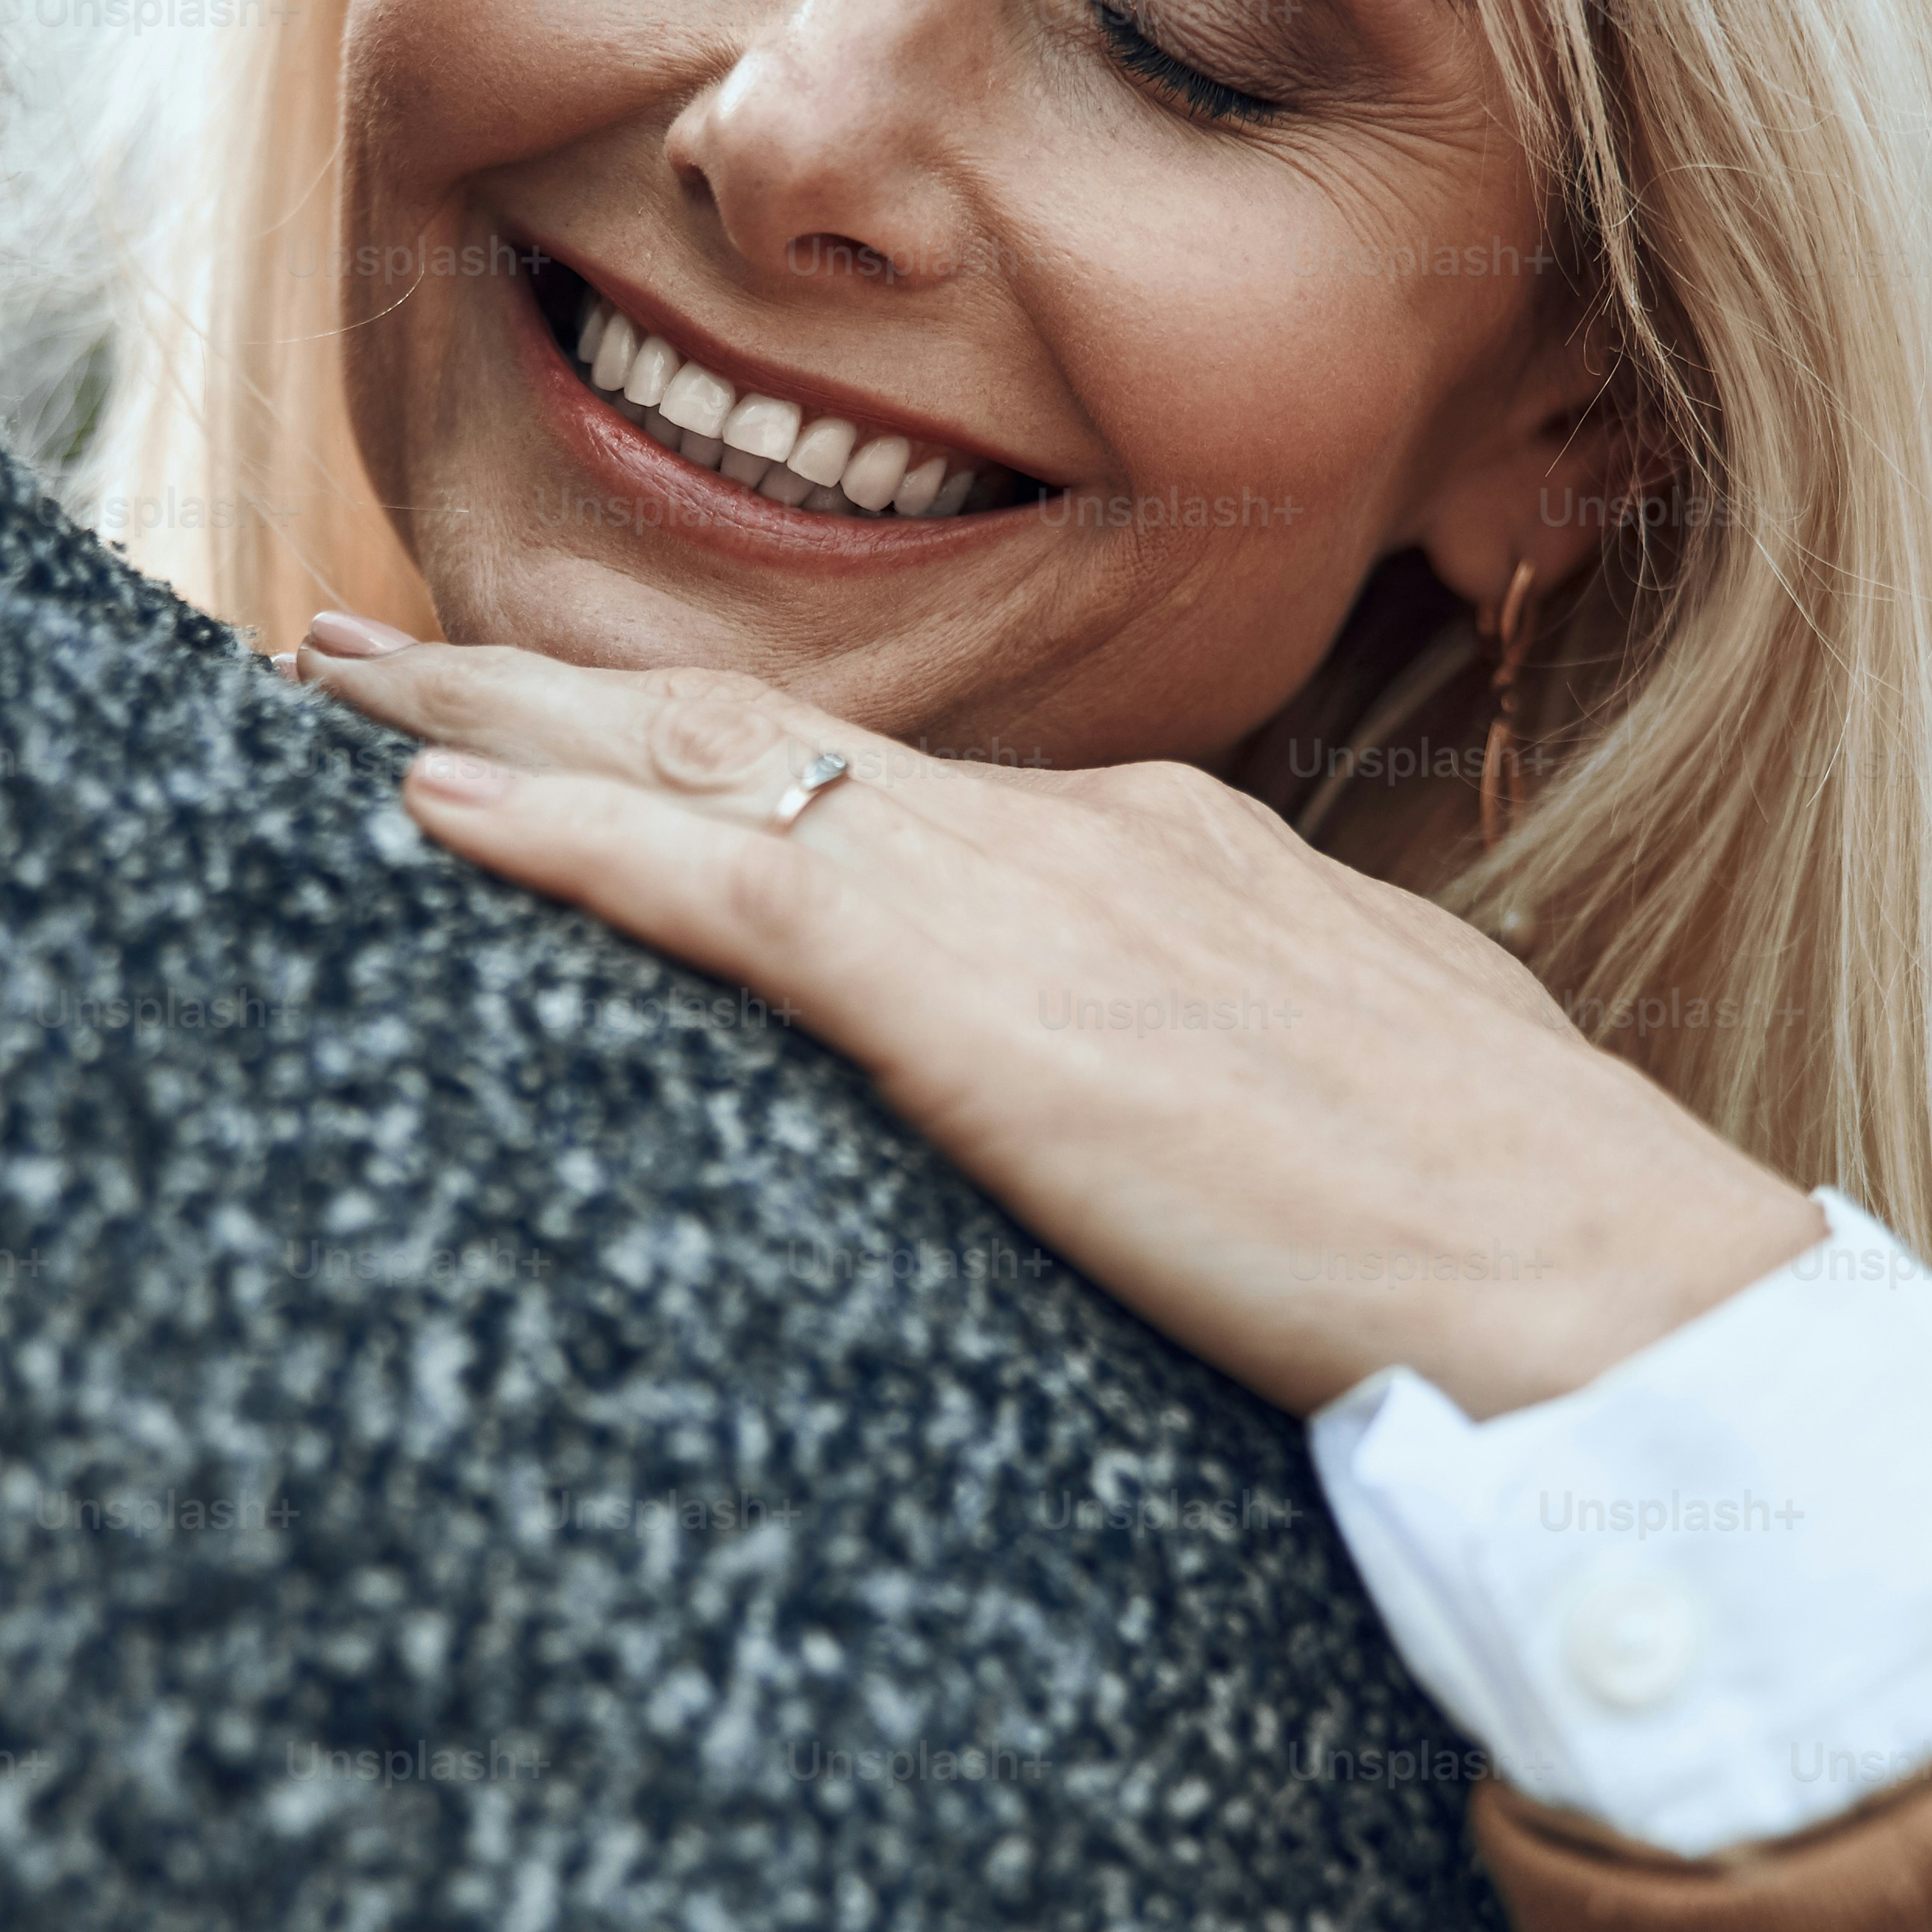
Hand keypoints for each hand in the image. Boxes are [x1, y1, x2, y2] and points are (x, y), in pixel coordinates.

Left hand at [290, 618, 1825, 1419]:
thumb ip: (1241, 1077)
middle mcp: (1077, 834)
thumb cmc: (1515, 1231)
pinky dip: (552, 837)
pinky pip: (709, 880)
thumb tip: (1191, 1109)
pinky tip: (417, 812)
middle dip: (547, 685)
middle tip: (369, 651)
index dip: (719, 750)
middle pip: (755, 725)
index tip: (590, 733)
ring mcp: (1020, 896)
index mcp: (1172, 857)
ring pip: (692, 765)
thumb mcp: (1359, 1106)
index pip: (893, 783)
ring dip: (494, 723)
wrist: (1599, 1281)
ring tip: (332, 686)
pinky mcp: (967, 1000)